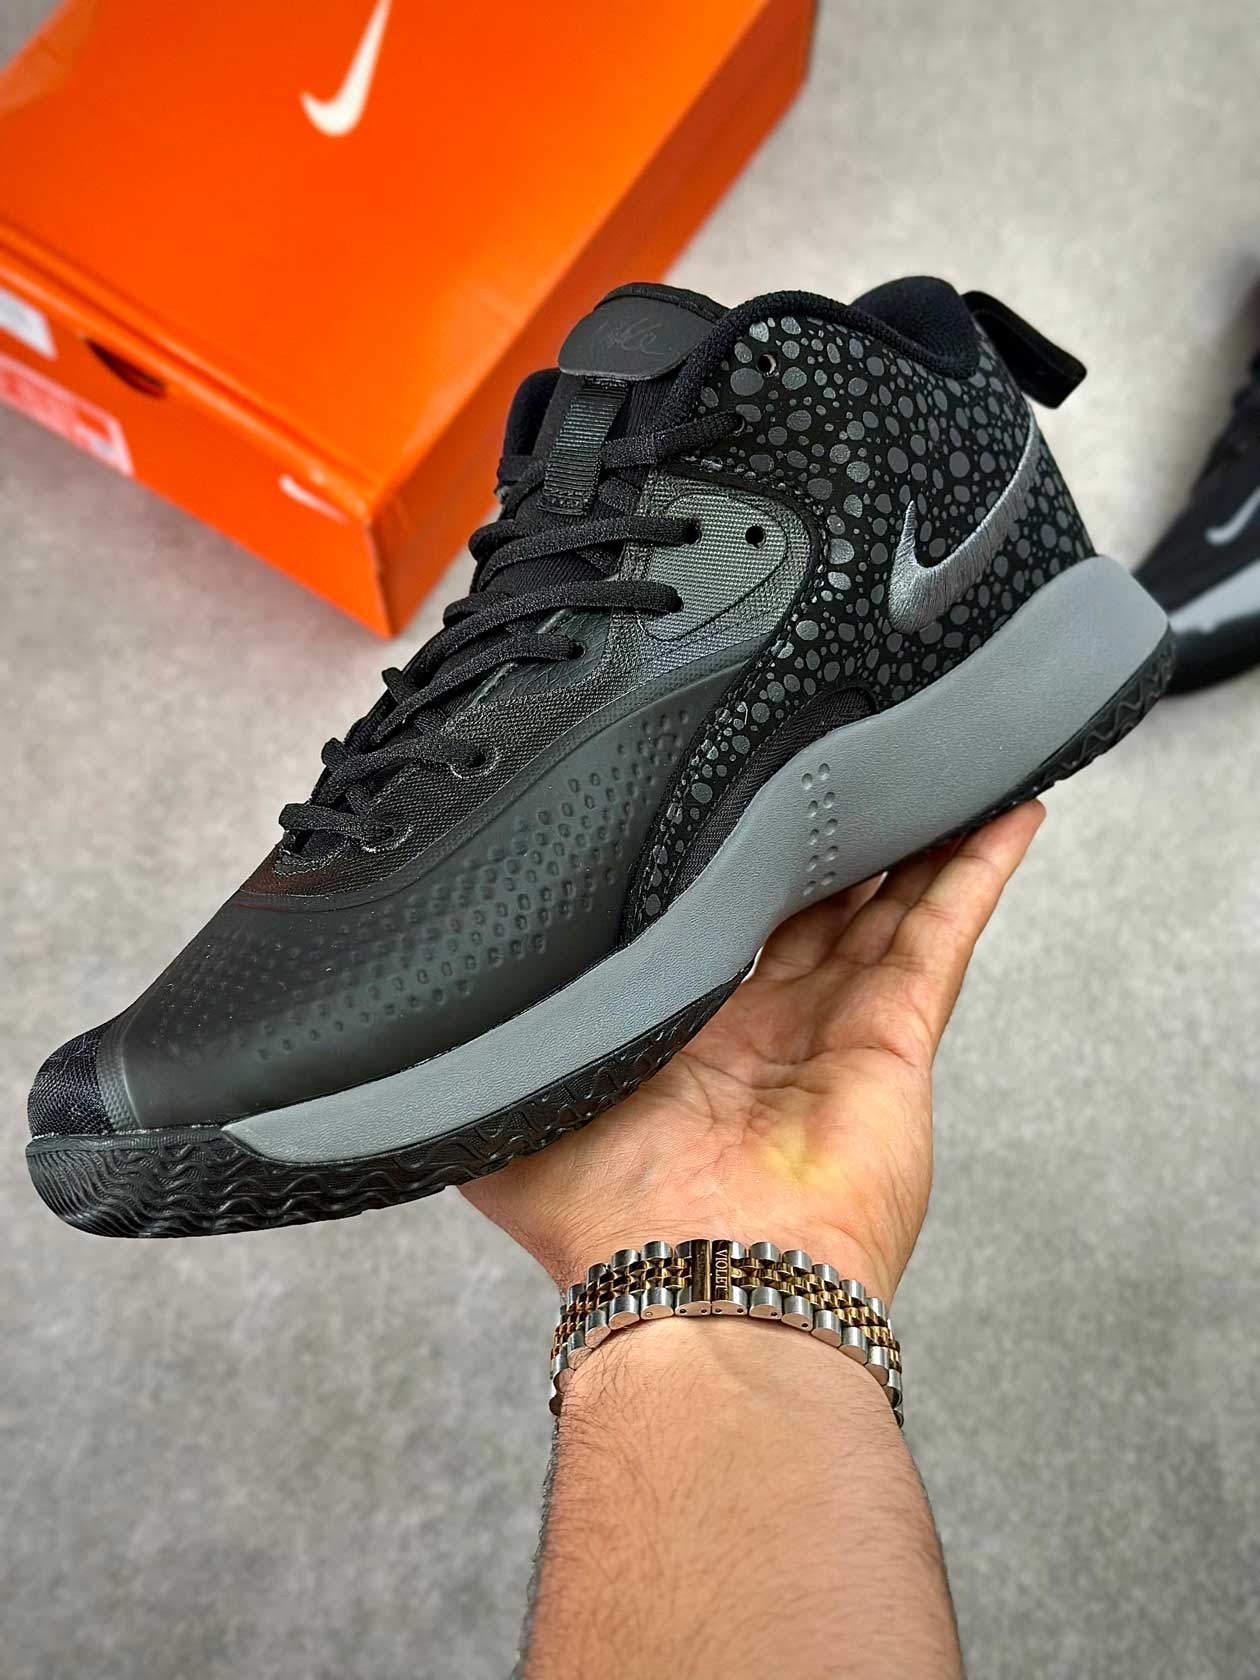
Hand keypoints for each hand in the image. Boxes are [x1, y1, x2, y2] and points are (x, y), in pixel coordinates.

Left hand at [463, 802, 1044, 1301]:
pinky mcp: (895, 1039)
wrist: (693, 1288)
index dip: (724, 852)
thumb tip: (437, 996)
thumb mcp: (508, 1115)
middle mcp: (762, 1025)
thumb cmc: (603, 1222)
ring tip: (928, 752)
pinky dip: (977, 871)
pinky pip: (943, 934)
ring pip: (885, 902)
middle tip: (833, 744)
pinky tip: (1002, 808)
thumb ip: (489, 1050)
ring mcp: (837, 1029)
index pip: (711, 914)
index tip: (730, 782)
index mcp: (680, 1031)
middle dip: (821, 829)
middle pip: (807, 899)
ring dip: (911, 832)